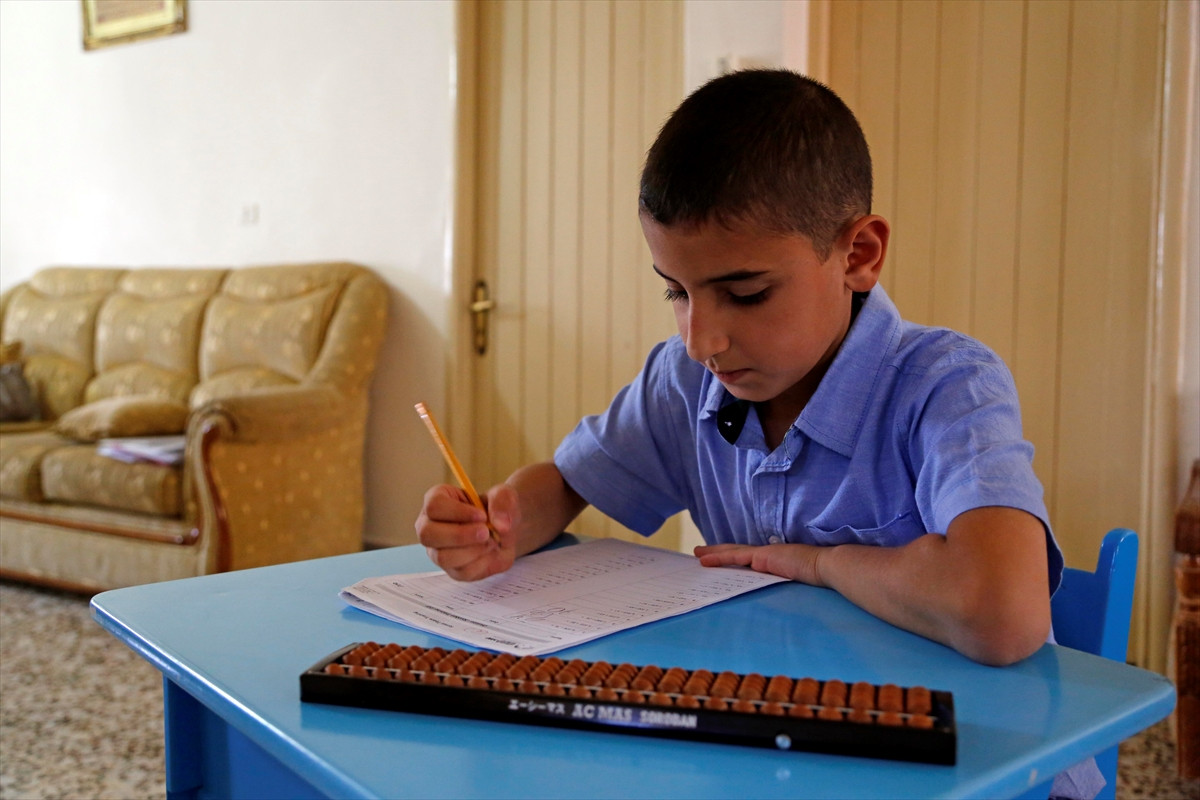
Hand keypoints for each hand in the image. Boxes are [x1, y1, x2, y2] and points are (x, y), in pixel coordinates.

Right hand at [415, 483, 519, 580]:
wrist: (506, 530)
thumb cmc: (496, 508)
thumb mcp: (503, 495)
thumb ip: (502, 502)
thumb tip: (501, 525)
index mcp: (437, 500)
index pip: (433, 506)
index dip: (457, 512)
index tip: (481, 515)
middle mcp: (430, 526)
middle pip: (427, 534)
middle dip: (460, 535)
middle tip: (486, 532)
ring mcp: (437, 550)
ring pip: (443, 557)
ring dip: (473, 550)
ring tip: (491, 541)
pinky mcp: (452, 570)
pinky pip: (462, 571)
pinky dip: (482, 562)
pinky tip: (490, 552)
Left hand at [694, 542, 826, 585]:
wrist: (826, 566)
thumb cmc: (818, 577)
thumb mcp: (795, 583)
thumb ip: (782, 587)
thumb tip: (773, 604)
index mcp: (775, 561)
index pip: (749, 559)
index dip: (734, 558)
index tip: (721, 561)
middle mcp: (768, 555)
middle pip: (736, 552)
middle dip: (718, 552)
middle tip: (700, 553)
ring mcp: (764, 554)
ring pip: (732, 553)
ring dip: (713, 554)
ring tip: (697, 554)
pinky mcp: (762, 557)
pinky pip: (736, 557)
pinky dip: (719, 558)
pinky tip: (706, 561)